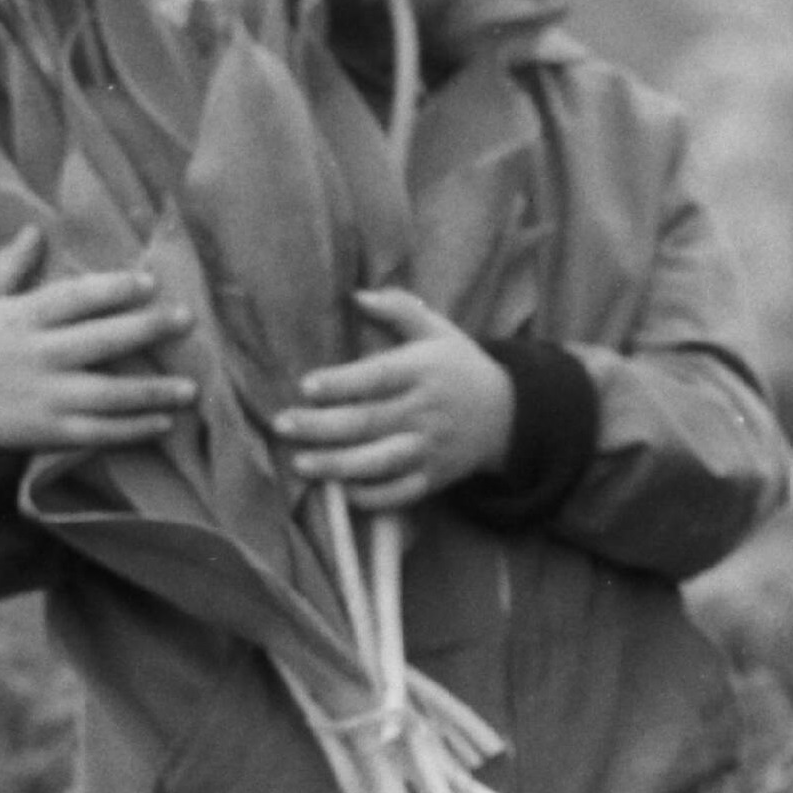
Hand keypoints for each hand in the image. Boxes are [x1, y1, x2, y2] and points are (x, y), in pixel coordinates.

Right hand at [0, 228, 196, 452]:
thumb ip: (9, 265)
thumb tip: (35, 228)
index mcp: (23, 318)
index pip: (73, 299)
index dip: (112, 289)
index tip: (150, 282)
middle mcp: (37, 356)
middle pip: (98, 341)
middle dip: (145, 329)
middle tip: (187, 319)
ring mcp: (45, 397)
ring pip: (105, 394)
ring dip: (150, 392)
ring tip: (191, 388)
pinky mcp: (49, 432)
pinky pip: (96, 433)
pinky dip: (130, 431)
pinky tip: (164, 424)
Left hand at [275, 287, 515, 508]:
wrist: (509, 414)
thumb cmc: (459, 366)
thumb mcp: (438, 330)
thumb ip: (399, 308)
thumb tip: (355, 295)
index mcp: (424, 371)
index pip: (379, 377)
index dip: (342, 383)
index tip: (307, 385)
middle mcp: (426, 411)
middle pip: (369, 422)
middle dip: (322, 427)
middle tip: (282, 424)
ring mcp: (430, 449)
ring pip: (380, 462)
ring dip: (338, 465)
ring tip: (301, 464)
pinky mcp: (434, 478)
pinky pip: (400, 493)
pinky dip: (371, 497)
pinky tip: (341, 491)